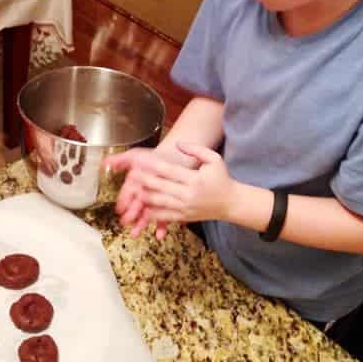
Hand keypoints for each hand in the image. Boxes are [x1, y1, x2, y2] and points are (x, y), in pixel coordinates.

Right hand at [105, 146, 195, 238]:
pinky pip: (164, 218)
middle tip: (126, 222)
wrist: (174, 159)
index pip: (128, 192)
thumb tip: (105, 163)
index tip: (119, 208)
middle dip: (131, 214)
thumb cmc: (154, 159)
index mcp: (135, 183)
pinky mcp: (166, 208)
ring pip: (147, 214)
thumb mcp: (136, 155)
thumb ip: (120, 160)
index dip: (123, 200)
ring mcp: (154, 202)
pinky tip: (159, 234)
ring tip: (136, 233)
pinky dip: (161, 227)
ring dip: (141, 224)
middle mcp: (143, 194)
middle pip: (136, 205)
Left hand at [121, 143, 235, 227]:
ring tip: (133, 190)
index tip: (139, 160)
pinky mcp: (184, 217)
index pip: (169, 170)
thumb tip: (178, 144)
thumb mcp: (214, 159)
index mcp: (194, 179)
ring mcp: (185, 207)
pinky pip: (164, 216)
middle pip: (160, 186)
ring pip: (159, 202)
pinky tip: (142, 208)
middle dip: (144, 180)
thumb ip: (196, 149)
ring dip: (144, 196)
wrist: (231, 203)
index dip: (152, 165)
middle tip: (130, 174)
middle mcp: (188, 194)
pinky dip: (152, 212)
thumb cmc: (222, 179)